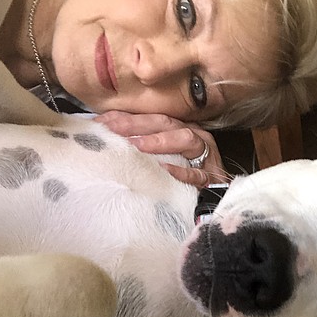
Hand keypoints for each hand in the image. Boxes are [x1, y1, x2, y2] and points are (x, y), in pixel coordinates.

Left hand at [94, 111, 225, 187]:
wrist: (216, 199)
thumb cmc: (183, 177)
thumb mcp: (162, 158)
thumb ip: (140, 148)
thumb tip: (105, 139)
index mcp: (179, 128)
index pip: (149, 117)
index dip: (125, 117)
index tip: (99, 121)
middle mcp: (193, 135)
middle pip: (165, 123)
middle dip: (136, 125)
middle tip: (112, 131)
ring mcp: (204, 155)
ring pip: (185, 139)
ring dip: (159, 141)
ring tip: (136, 146)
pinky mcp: (210, 177)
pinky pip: (196, 172)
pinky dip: (180, 171)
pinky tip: (163, 170)